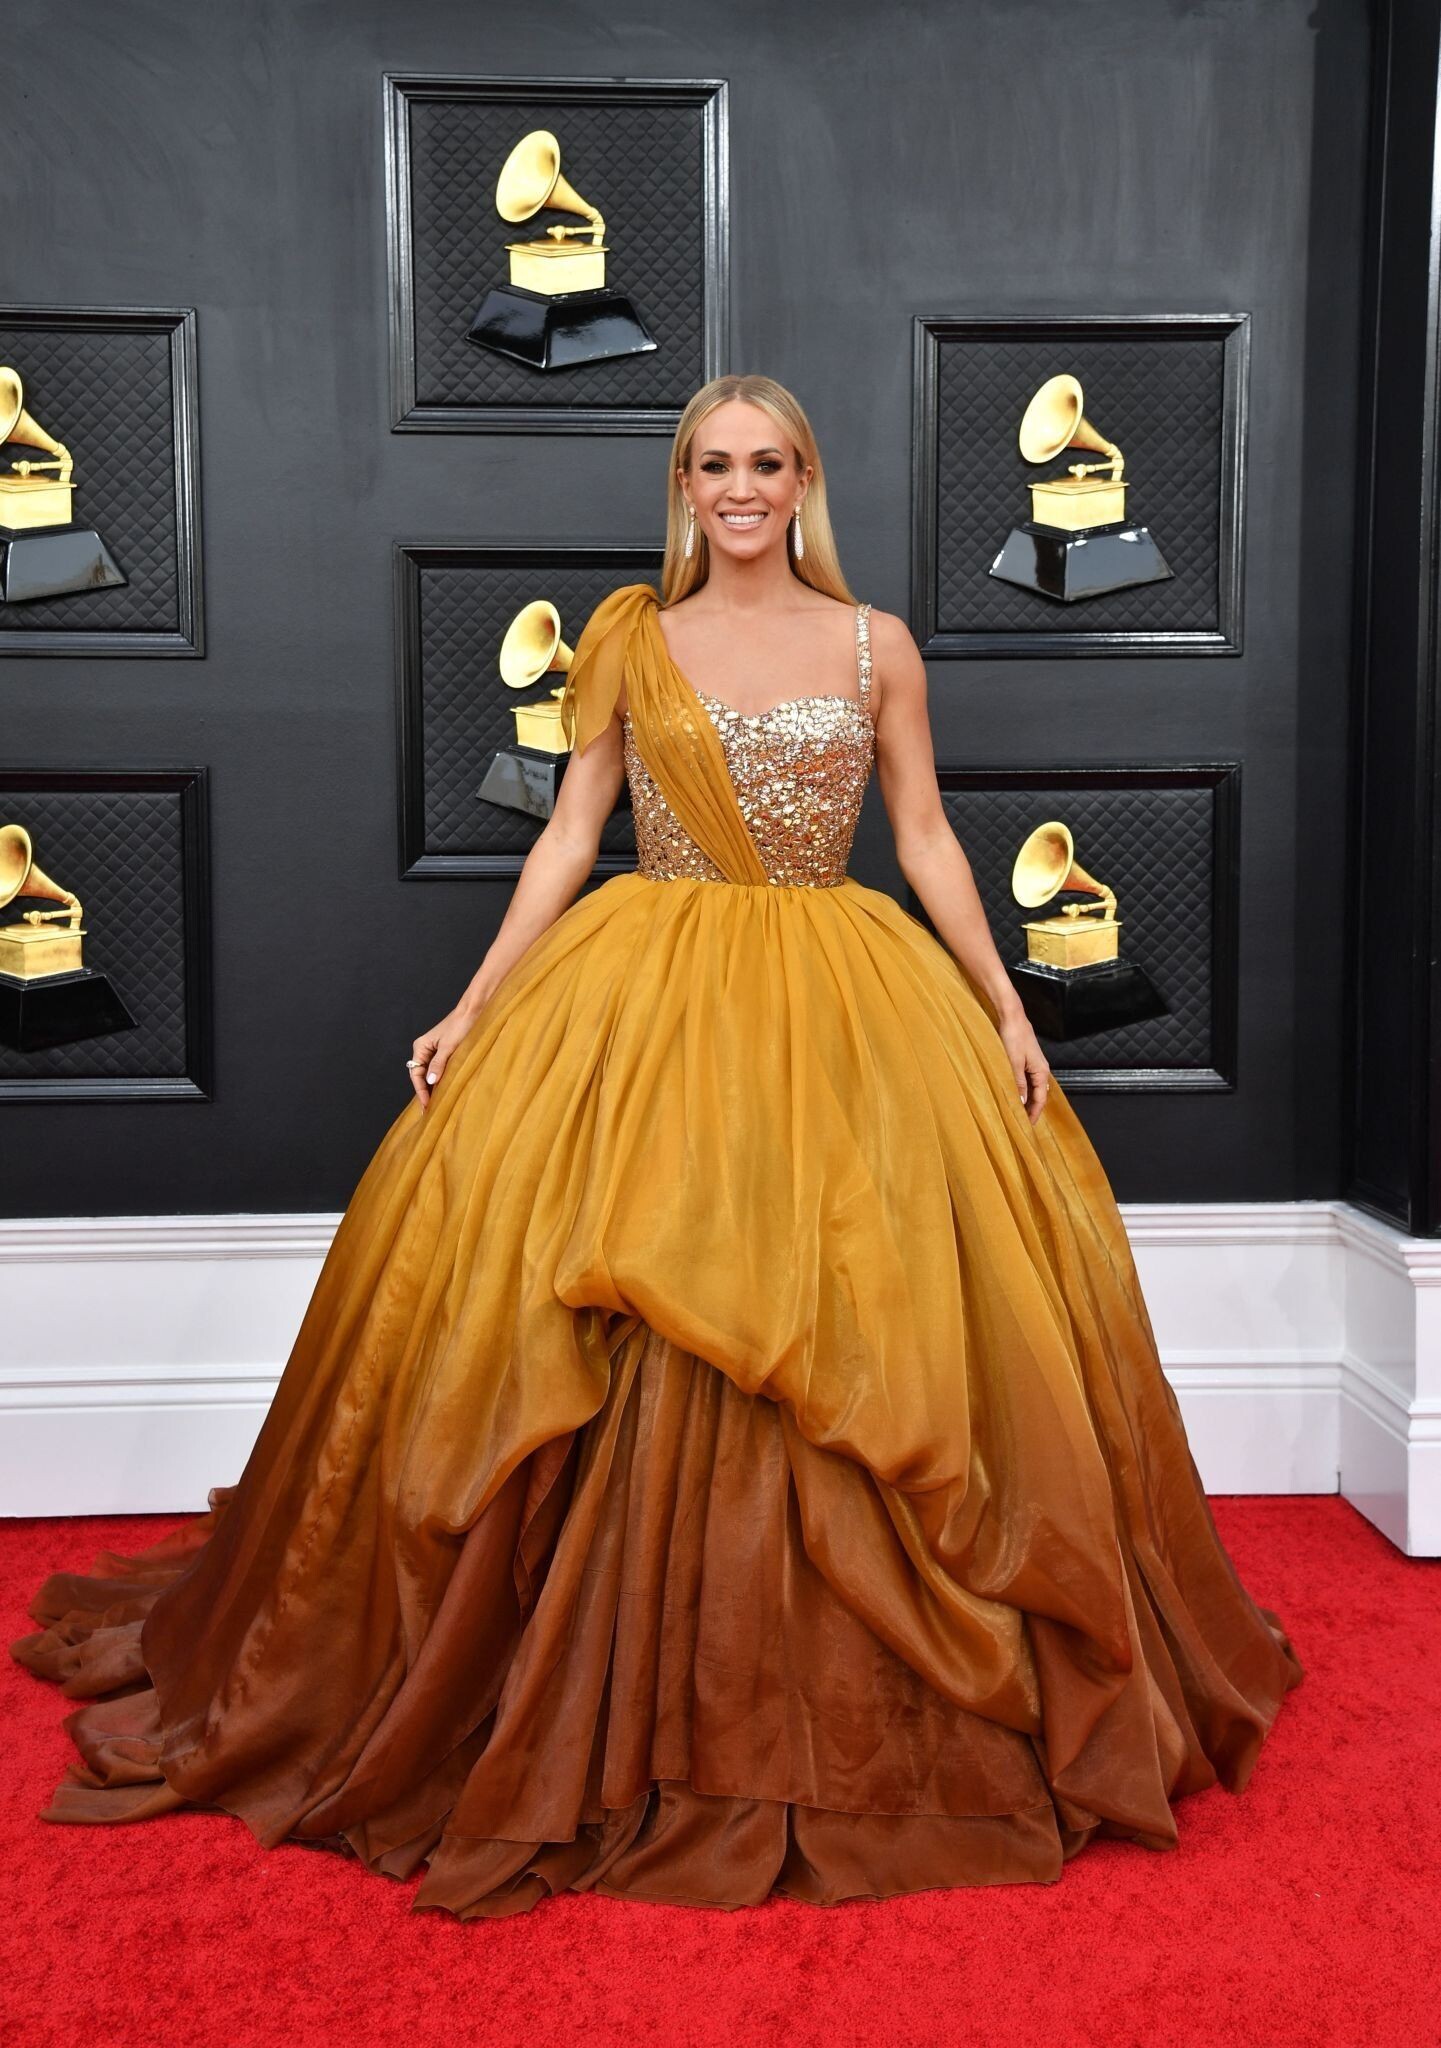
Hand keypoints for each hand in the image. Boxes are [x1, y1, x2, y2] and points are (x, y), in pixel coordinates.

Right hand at [408, 1002, 481, 1110]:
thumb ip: (438, 1065)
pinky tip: (445, 1091)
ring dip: (433, 1087)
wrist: (474, 1011)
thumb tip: (430, 1082)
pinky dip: (441, 1080)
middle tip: (429, 1110)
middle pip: (421, 1075)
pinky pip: (439, 1069)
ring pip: (430, 1074)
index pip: (416, 1074)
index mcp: (421, 1046)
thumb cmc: (461, 1025)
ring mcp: (435, 1051)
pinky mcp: (446, 1052)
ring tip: (436, 1104)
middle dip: (425, 1092)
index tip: (427, 1104)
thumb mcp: (449, 1047)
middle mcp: (425, 1049)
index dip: (421, 1091)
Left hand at [997, 1009, 1051, 1124]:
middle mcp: (1041, 1069)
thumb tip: (1021, 1101)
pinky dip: (1021, 1089)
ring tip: (1016, 1111)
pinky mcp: (1026, 1060)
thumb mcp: (1014, 1063)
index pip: (1040, 1099)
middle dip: (1030, 1108)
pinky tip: (1013, 1094)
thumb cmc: (1014, 1037)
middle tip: (1021, 1122)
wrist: (1012, 1017)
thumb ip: (1018, 1083)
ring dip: (1025, 1099)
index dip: (1034, 1113)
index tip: (1027, 1125)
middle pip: (1038, 1095)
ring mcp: (1034, 1065)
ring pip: (1032, 1088)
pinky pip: (1027, 1080)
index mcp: (1041, 1071)